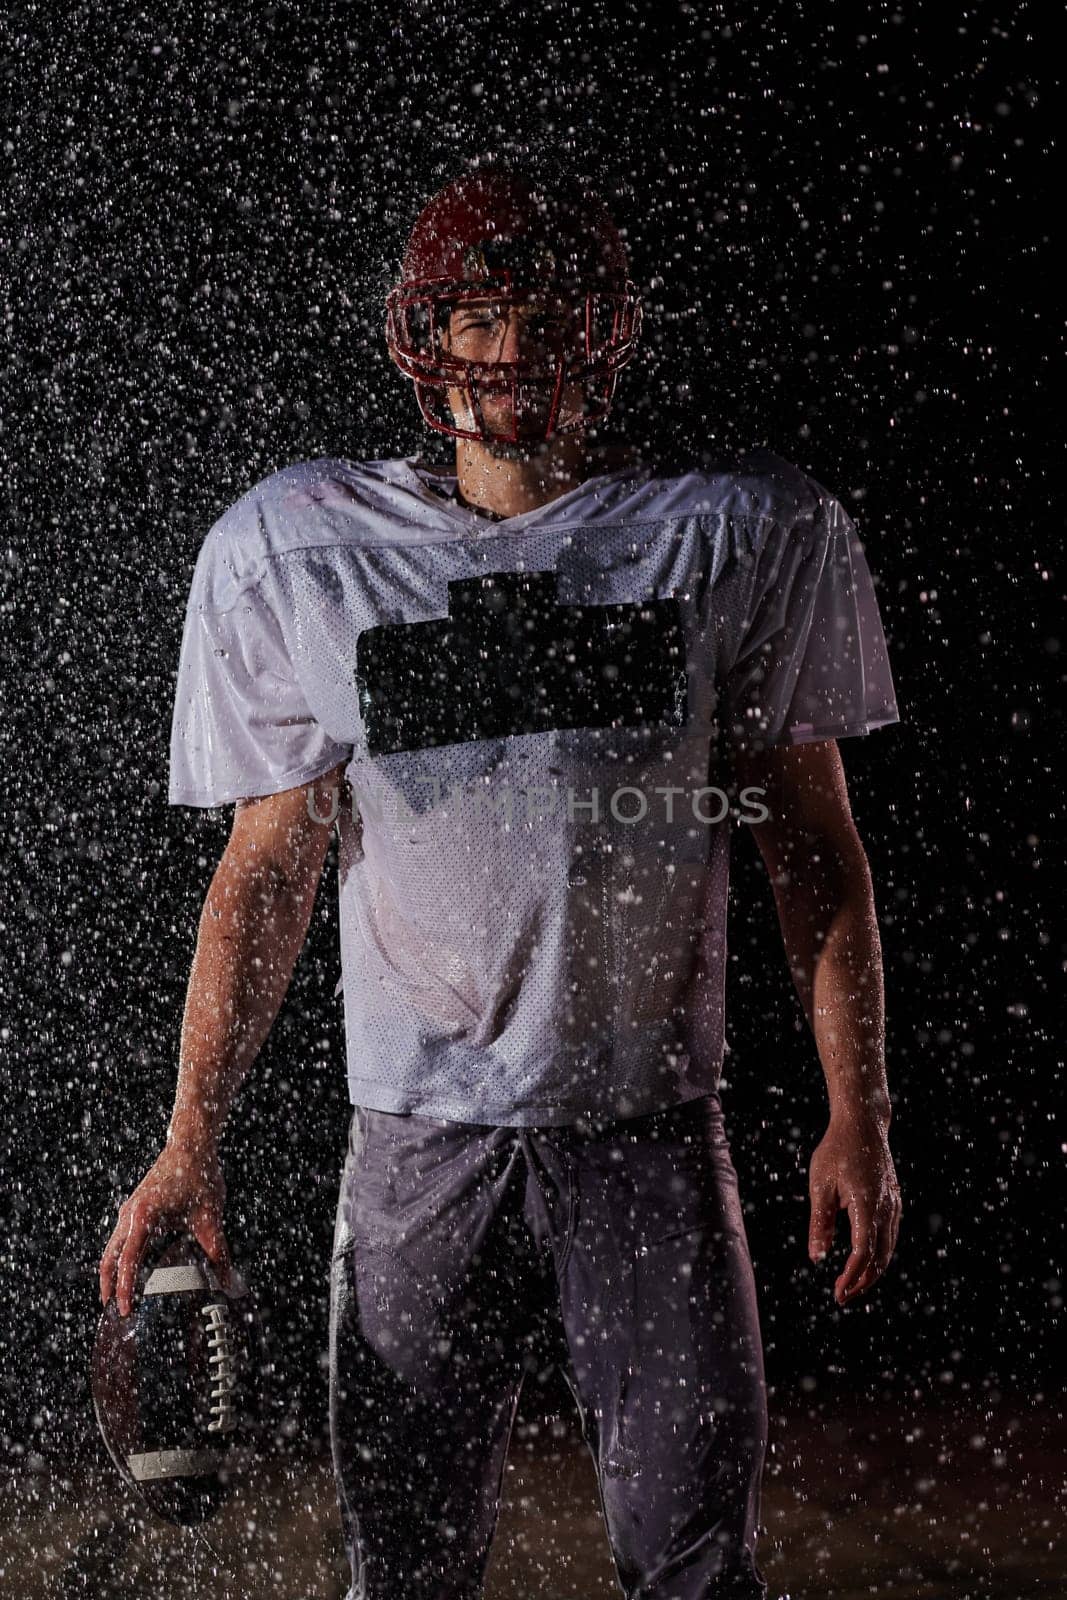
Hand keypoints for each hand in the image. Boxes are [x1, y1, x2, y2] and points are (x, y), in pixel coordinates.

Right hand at [99, 1140, 231, 1317]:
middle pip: (110, 1258)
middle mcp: (130, 1214)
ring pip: (112, 1248)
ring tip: (120, 1296)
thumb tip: (226, 1280)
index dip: (125, 1288)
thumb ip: (218, 1252)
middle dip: (109, 1286)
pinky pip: (120, 1238)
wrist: (191, 1144)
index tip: (126, 1309)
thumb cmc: (198, 1174)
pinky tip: (132, 1268)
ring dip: (113, 1272)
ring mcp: (130, 1210)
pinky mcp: (135, 1207)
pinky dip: (119, 1257)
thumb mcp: (210, 1217)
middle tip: (114, 1312)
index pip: (128, 1261)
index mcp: (144, 1216)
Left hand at [808, 1109, 901, 1305]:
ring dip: (872, 1271)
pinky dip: (880, 1254)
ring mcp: (893, 1204)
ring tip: (851, 1284)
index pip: (862, 1252)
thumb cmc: (836, 1151)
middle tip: (842, 1296)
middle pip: (880, 1258)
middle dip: (862, 1282)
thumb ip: (819, 1223)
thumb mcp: (820, 1185)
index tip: (837, 1293)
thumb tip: (817, 1258)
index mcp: (866, 1204)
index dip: (851, 1277)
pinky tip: (865, 1261)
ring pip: (889, 1249)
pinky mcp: (894, 1201)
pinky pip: (891, 1235)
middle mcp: (885, 1207)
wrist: (863, 1123)